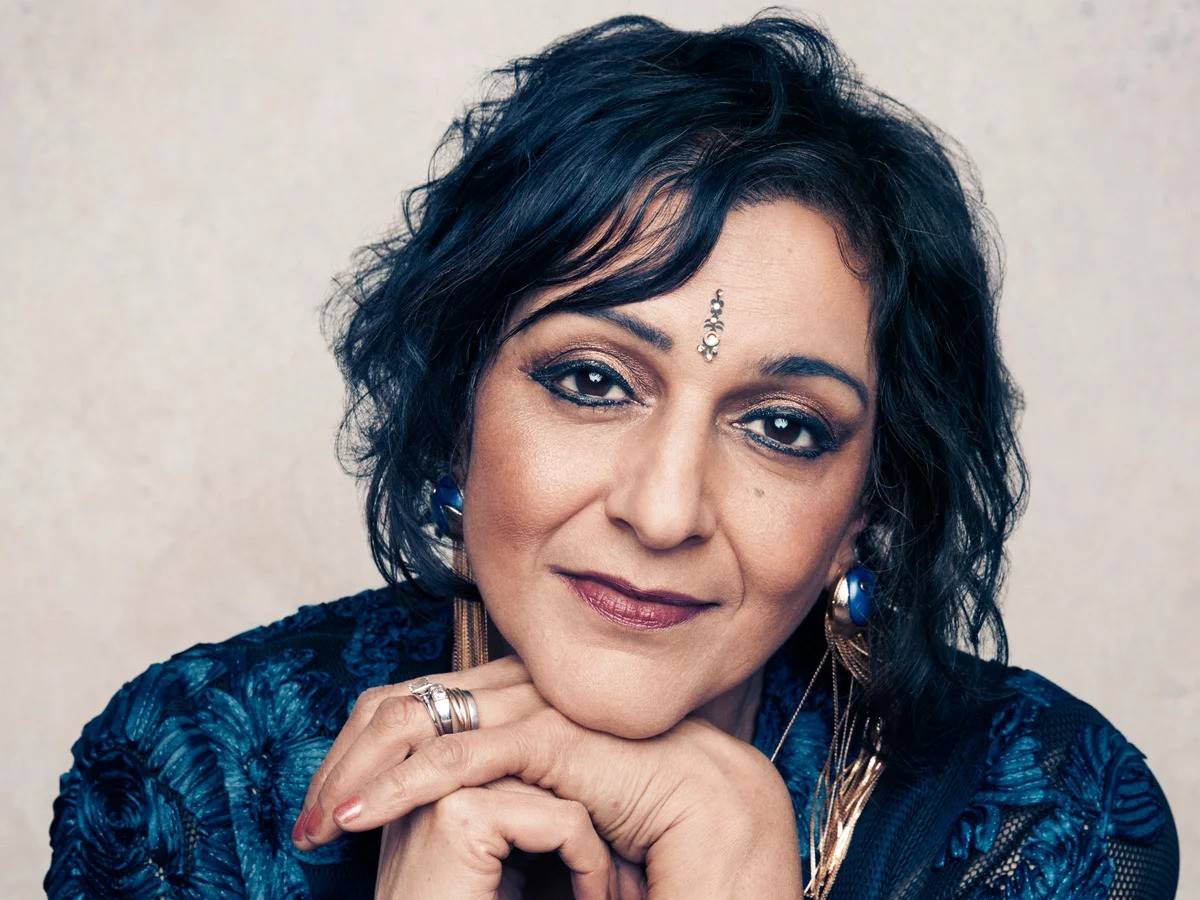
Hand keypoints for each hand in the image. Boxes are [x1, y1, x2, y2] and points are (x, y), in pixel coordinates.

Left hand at [295, 655, 799, 895]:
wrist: (700, 840)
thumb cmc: (624, 834)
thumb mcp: (529, 814)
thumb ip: (491, 788)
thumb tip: (439, 800)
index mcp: (513, 701)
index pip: (417, 705)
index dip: (362, 748)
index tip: (327, 807)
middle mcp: (520, 690)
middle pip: (404, 703)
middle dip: (346, 758)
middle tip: (308, 820)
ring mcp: (537, 705)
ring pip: (420, 722)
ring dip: (358, 773)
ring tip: (320, 824)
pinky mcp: (553, 733)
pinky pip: (461, 753)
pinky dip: (403, 783)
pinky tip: (363, 818)